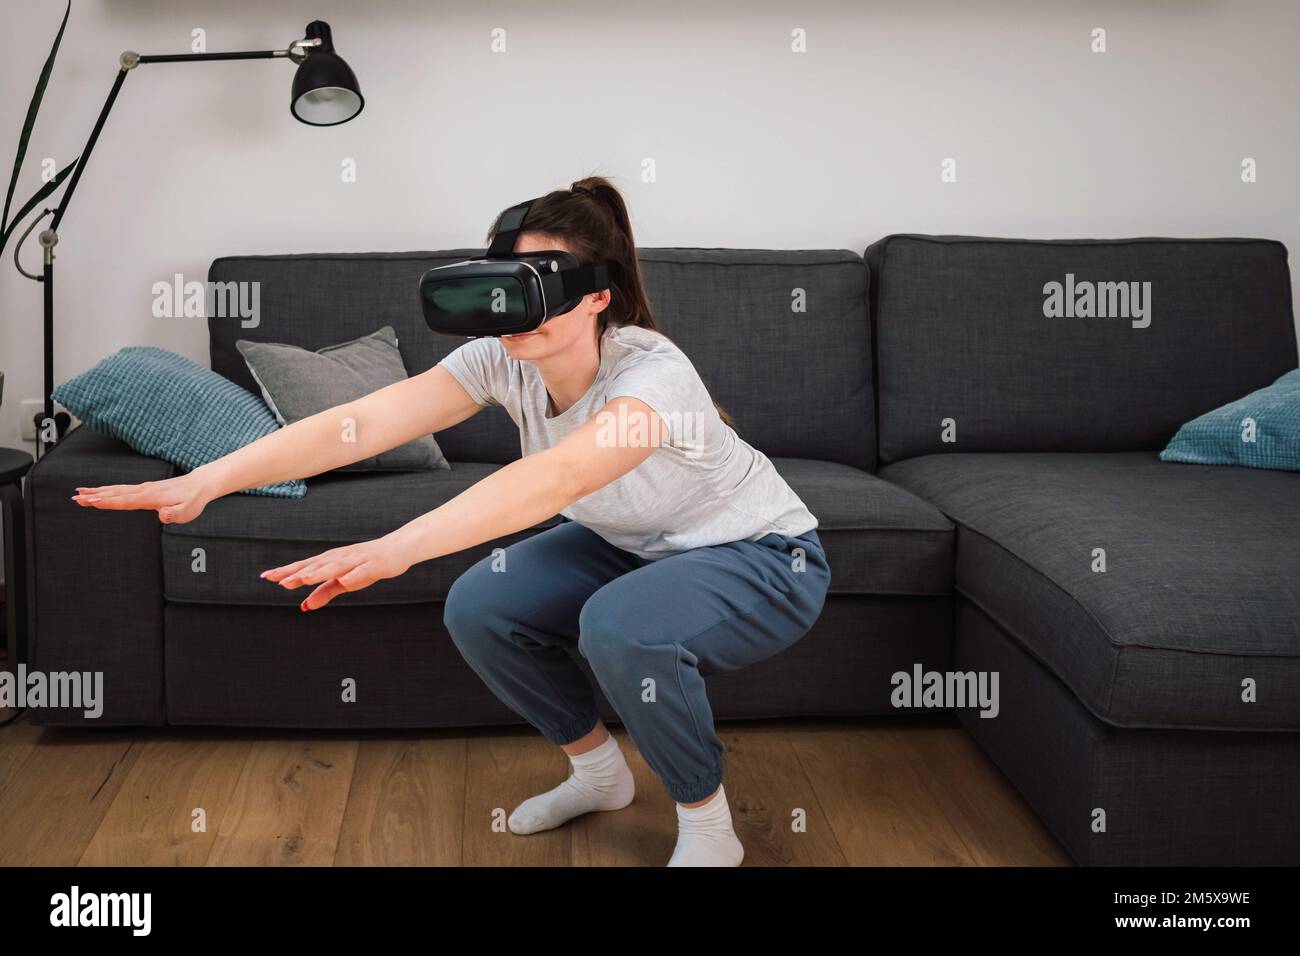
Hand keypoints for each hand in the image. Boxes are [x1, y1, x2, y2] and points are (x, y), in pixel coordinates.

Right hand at [72, 473, 212, 524]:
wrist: (199, 485)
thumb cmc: (193, 501)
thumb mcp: (188, 511)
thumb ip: (175, 514)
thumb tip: (162, 515)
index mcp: (151, 498)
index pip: (126, 501)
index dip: (108, 502)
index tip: (91, 501)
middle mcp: (144, 491)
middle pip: (115, 494)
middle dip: (95, 496)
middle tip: (75, 498)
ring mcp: (143, 488)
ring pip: (116, 490)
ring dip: (97, 491)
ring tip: (78, 493)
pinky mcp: (143, 489)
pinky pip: (121, 489)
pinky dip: (107, 489)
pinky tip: (98, 491)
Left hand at [261, 533, 415, 610]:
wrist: (397, 549)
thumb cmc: (367, 564)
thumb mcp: (344, 581)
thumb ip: (324, 592)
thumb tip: (303, 606)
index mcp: (331, 561)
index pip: (305, 566)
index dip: (286, 571)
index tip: (266, 577)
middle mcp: (341, 558)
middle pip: (316, 566)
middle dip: (298, 573)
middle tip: (278, 580)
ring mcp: (357, 560)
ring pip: (336, 567)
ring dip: (320, 572)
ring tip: (304, 579)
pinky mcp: (374, 564)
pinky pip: (363, 571)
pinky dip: (353, 575)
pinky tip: (345, 581)